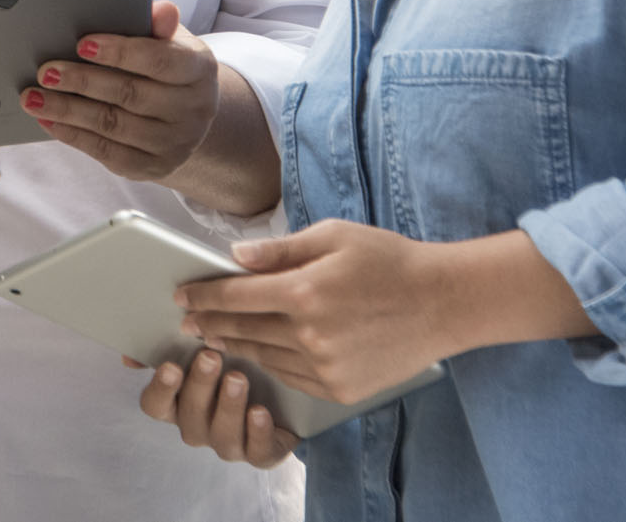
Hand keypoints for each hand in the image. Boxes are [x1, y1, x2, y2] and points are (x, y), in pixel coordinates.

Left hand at [22, 1, 218, 181]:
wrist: (186, 116)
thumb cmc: (168, 66)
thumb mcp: (170, 41)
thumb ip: (159, 25)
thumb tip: (161, 9)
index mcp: (199, 70)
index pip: (159, 59)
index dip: (119, 52)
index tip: (81, 43)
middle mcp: (193, 110)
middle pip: (130, 94)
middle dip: (82, 81)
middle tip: (45, 71)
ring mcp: (174, 143)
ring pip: (113, 126)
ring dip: (68, 110)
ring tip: (33, 97)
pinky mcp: (153, 167)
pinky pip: (107, 152)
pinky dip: (73, 135)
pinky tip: (48, 119)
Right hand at [134, 348, 299, 468]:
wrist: (280, 395)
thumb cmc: (230, 365)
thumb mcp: (199, 353)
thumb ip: (168, 348)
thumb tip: (128, 357)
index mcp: (177, 404)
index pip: (155, 405)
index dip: (161, 388)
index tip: (170, 365)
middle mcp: (199, 427)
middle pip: (190, 416)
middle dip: (199, 386)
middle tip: (210, 356)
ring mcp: (229, 443)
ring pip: (222, 435)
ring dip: (228, 406)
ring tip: (238, 378)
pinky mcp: (261, 453)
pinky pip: (257, 452)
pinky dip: (258, 433)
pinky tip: (260, 411)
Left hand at [175, 219, 451, 404]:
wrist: (444, 303)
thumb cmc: (388, 260)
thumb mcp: (333, 236)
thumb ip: (279, 250)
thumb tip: (234, 256)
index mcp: (305, 292)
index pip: (235, 297)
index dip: (203, 295)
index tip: (181, 295)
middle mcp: (311, 335)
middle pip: (243, 330)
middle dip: (210, 323)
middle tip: (188, 319)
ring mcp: (326, 368)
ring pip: (264, 356)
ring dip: (235, 346)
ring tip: (216, 336)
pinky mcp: (341, 389)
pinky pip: (291, 376)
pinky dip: (270, 363)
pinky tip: (259, 353)